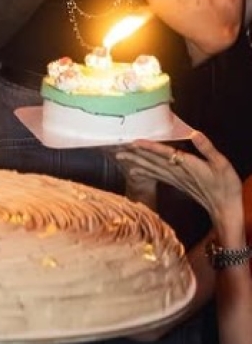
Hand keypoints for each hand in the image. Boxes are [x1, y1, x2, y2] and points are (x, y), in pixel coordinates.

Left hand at [115, 133, 242, 226]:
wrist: (225, 209)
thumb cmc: (225, 186)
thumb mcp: (221, 164)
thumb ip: (207, 148)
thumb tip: (195, 134)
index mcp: (187, 165)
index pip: (164, 153)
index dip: (149, 147)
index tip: (134, 142)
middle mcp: (177, 172)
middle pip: (152, 161)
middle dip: (135, 154)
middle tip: (117, 148)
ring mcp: (176, 179)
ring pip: (152, 168)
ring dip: (136, 162)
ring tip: (120, 157)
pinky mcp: (177, 183)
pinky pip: (156, 176)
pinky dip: (144, 172)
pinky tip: (134, 171)